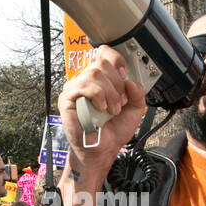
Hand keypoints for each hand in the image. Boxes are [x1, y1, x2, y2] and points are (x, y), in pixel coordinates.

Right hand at [58, 46, 147, 182]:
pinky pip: (84, 85)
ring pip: (95, 72)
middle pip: (101, 62)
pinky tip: (102, 108)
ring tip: (112, 109)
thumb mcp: (134, 110)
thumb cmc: (112, 132)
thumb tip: (131, 82)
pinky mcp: (67, 98)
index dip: (116, 59)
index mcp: (100, 80)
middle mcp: (86, 81)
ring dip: (110, 92)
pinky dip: (98, 96)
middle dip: (117, 83)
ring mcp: (75, 88)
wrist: (101, 150)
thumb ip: (137, 93)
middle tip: (120, 102)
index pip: (103, 54)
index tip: (124, 74)